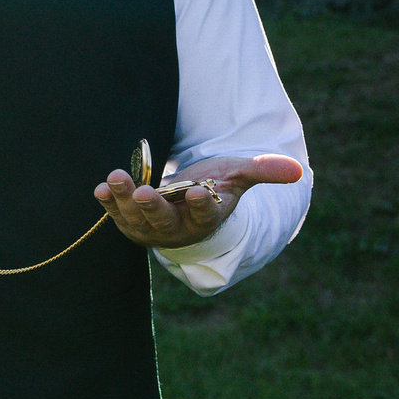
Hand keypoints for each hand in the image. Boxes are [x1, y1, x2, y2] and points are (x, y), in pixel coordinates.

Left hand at [93, 154, 302, 249]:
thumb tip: (298, 170)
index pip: (206, 214)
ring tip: (114, 179)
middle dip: (153, 207)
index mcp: (208, 217)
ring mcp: (151, 227)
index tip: (198, 192)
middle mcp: (178, 227)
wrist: (187, 201)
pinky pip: (116, 214)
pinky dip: (107, 203)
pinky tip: (100, 189)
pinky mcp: (130, 221)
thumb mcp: (238, 175)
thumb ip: (264, 170)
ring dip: (122, 199)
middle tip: (143, 193)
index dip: (202, 205)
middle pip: (165, 221)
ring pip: (136, 218)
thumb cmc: (215, 184)